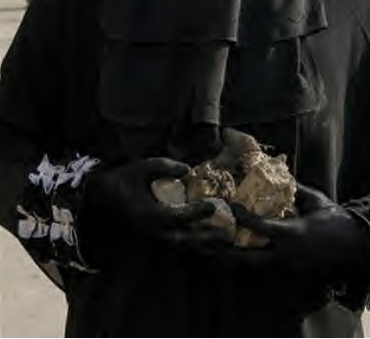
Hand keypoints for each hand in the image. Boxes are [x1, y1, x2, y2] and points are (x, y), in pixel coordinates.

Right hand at [77, 157, 216, 266]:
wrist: (99, 199)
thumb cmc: (122, 180)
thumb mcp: (141, 167)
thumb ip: (165, 166)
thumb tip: (188, 170)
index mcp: (149, 215)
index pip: (178, 216)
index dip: (197, 212)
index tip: (212, 204)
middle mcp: (153, 231)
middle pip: (185, 239)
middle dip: (207, 236)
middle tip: (227, 231)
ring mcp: (152, 238)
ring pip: (183, 246)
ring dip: (203, 244)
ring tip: (224, 241)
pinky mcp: (153, 238)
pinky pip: (177, 245)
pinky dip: (194, 245)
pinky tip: (208, 243)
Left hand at [227, 184, 369, 284]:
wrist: (357, 247)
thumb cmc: (335, 219)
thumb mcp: (315, 200)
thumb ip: (295, 189)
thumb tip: (279, 173)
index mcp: (293, 232)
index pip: (260, 226)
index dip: (242, 217)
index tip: (231, 206)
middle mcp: (288, 254)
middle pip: (250, 259)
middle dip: (229, 254)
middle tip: (212, 243)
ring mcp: (289, 268)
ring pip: (256, 268)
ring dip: (238, 260)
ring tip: (220, 250)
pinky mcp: (292, 274)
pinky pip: (267, 270)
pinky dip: (253, 263)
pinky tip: (243, 254)